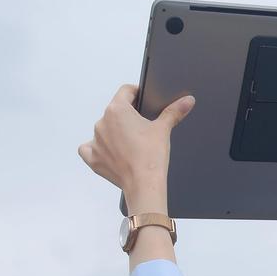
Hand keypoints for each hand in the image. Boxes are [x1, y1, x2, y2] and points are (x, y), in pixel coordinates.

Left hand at [78, 84, 195, 206]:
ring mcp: (95, 141)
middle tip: (142, 129)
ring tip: (131, 145)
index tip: (143, 100)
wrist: (144, 184)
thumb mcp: (164, 129)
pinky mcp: (93, 158)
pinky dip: (98, 149)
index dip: (137, 94)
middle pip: (115, 111)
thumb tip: (187, 101)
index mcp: (117, 110)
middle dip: (127, 117)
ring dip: (114, 133)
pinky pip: (89, 149)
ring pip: (104, 130)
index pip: (126, 91)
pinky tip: (109, 152)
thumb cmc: (151, 156)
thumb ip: (174, 111)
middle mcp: (102, 122)